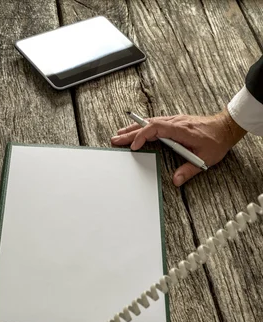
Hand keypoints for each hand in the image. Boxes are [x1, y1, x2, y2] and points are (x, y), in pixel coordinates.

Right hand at [111, 109, 245, 185]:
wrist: (225, 127)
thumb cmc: (216, 141)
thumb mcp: (205, 159)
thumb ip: (189, 170)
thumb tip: (176, 181)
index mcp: (181, 130)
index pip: (156, 128)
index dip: (142, 136)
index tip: (134, 146)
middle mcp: (175, 123)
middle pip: (148, 124)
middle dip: (130, 132)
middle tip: (115, 139)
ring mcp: (174, 121)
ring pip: (150, 122)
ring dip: (134, 128)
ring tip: (119, 134)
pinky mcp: (174, 122)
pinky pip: (155, 123)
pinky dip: (142, 127)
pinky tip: (135, 130)